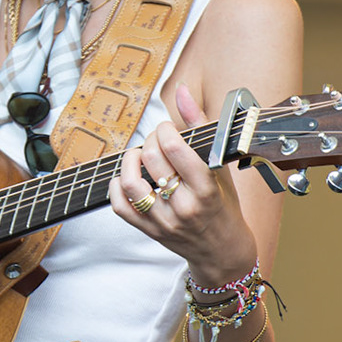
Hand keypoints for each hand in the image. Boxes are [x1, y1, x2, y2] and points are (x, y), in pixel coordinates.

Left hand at [108, 83, 256, 282]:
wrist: (222, 251)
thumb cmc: (224, 205)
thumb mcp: (220, 165)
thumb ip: (200, 125)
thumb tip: (181, 91)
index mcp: (206, 189)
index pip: (175, 149)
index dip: (166, 129)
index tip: (169, 128)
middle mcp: (183, 207)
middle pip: (151, 159)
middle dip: (151, 139)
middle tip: (157, 140)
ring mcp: (163, 221)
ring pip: (131, 182)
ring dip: (130, 160)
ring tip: (140, 156)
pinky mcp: (148, 231)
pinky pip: (120, 205)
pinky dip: (117, 185)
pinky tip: (129, 177)